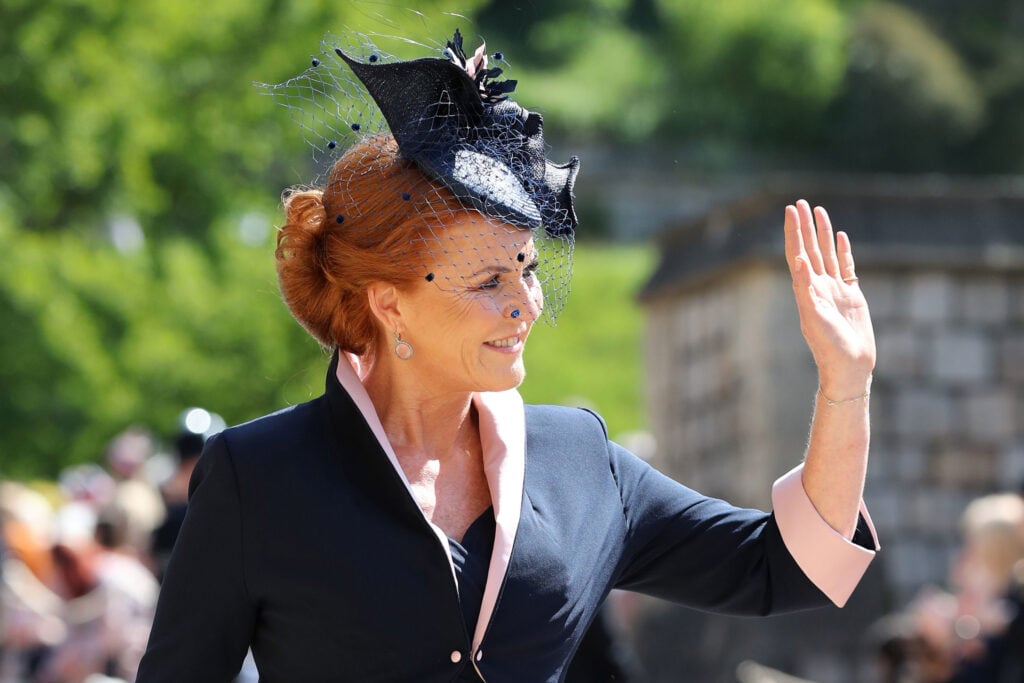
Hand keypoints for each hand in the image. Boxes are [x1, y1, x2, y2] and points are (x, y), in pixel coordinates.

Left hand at [784, 199, 874, 397]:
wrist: (849, 367)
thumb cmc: (829, 347)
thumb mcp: (815, 318)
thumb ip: (806, 289)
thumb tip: (799, 261)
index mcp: (806, 290)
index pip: (797, 254)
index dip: (793, 232)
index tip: (789, 210)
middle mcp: (817, 286)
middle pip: (809, 249)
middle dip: (804, 226)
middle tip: (800, 202)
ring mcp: (834, 290)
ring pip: (827, 254)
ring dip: (822, 233)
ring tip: (818, 211)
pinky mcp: (851, 296)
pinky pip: (846, 267)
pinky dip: (842, 251)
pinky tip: (840, 237)